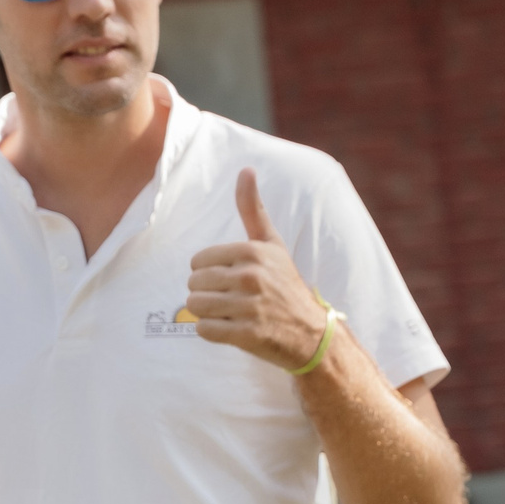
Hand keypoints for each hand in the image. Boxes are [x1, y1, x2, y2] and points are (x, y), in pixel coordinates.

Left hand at [185, 171, 332, 370]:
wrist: (311, 332)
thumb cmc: (284, 284)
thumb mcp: (271, 244)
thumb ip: (253, 209)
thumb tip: (246, 169)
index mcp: (253, 252)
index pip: (198, 260)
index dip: (208, 272)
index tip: (230, 278)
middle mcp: (252, 276)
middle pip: (193, 283)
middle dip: (206, 293)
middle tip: (230, 298)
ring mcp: (250, 307)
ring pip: (195, 306)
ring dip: (207, 313)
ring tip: (229, 313)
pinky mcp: (247, 334)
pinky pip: (205, 330)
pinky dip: (212, 331)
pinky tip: (231, 328)